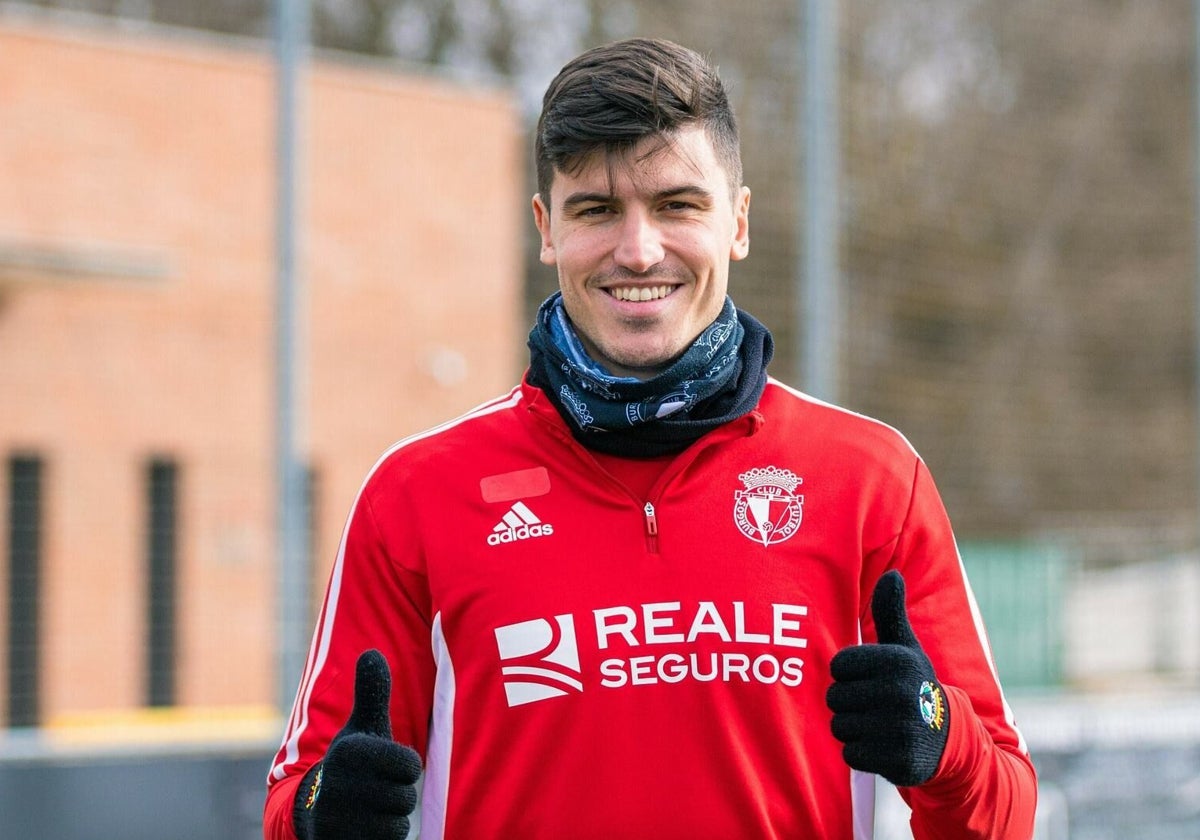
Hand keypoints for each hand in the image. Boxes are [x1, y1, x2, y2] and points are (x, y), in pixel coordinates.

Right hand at [294, 650, 422, 839]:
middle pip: (406, 797)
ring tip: (367, 808)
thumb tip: (371, 652)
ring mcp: (337, 820)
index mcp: (350, 751)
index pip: (411, 765)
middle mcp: (339, 784)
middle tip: (373, 789)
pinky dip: (381, 839)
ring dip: (388, 818)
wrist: (315, 811)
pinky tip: (364, 829)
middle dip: (396, 794)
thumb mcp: (361, 728)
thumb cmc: (352, 764)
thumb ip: (372, 693)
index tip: (382, 765)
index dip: (404, 767)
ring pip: (398, 824)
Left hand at [825, 570, 948, 786]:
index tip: (872, 679)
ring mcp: (900, 728)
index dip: (849, 675)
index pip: (838, 666)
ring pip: (839, 726)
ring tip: (880, 725)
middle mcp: (900, 692)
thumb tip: (892, 574)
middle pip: (834, 698)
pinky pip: (850, 754)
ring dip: (854, 729)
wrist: (949, 739)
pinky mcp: (898, 761)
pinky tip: (883, 746)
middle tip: (876, 705)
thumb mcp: (905, 648)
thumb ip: (890, 612)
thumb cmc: (915, 685)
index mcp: (897, 660)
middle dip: (850, 703)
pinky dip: (862, 754)